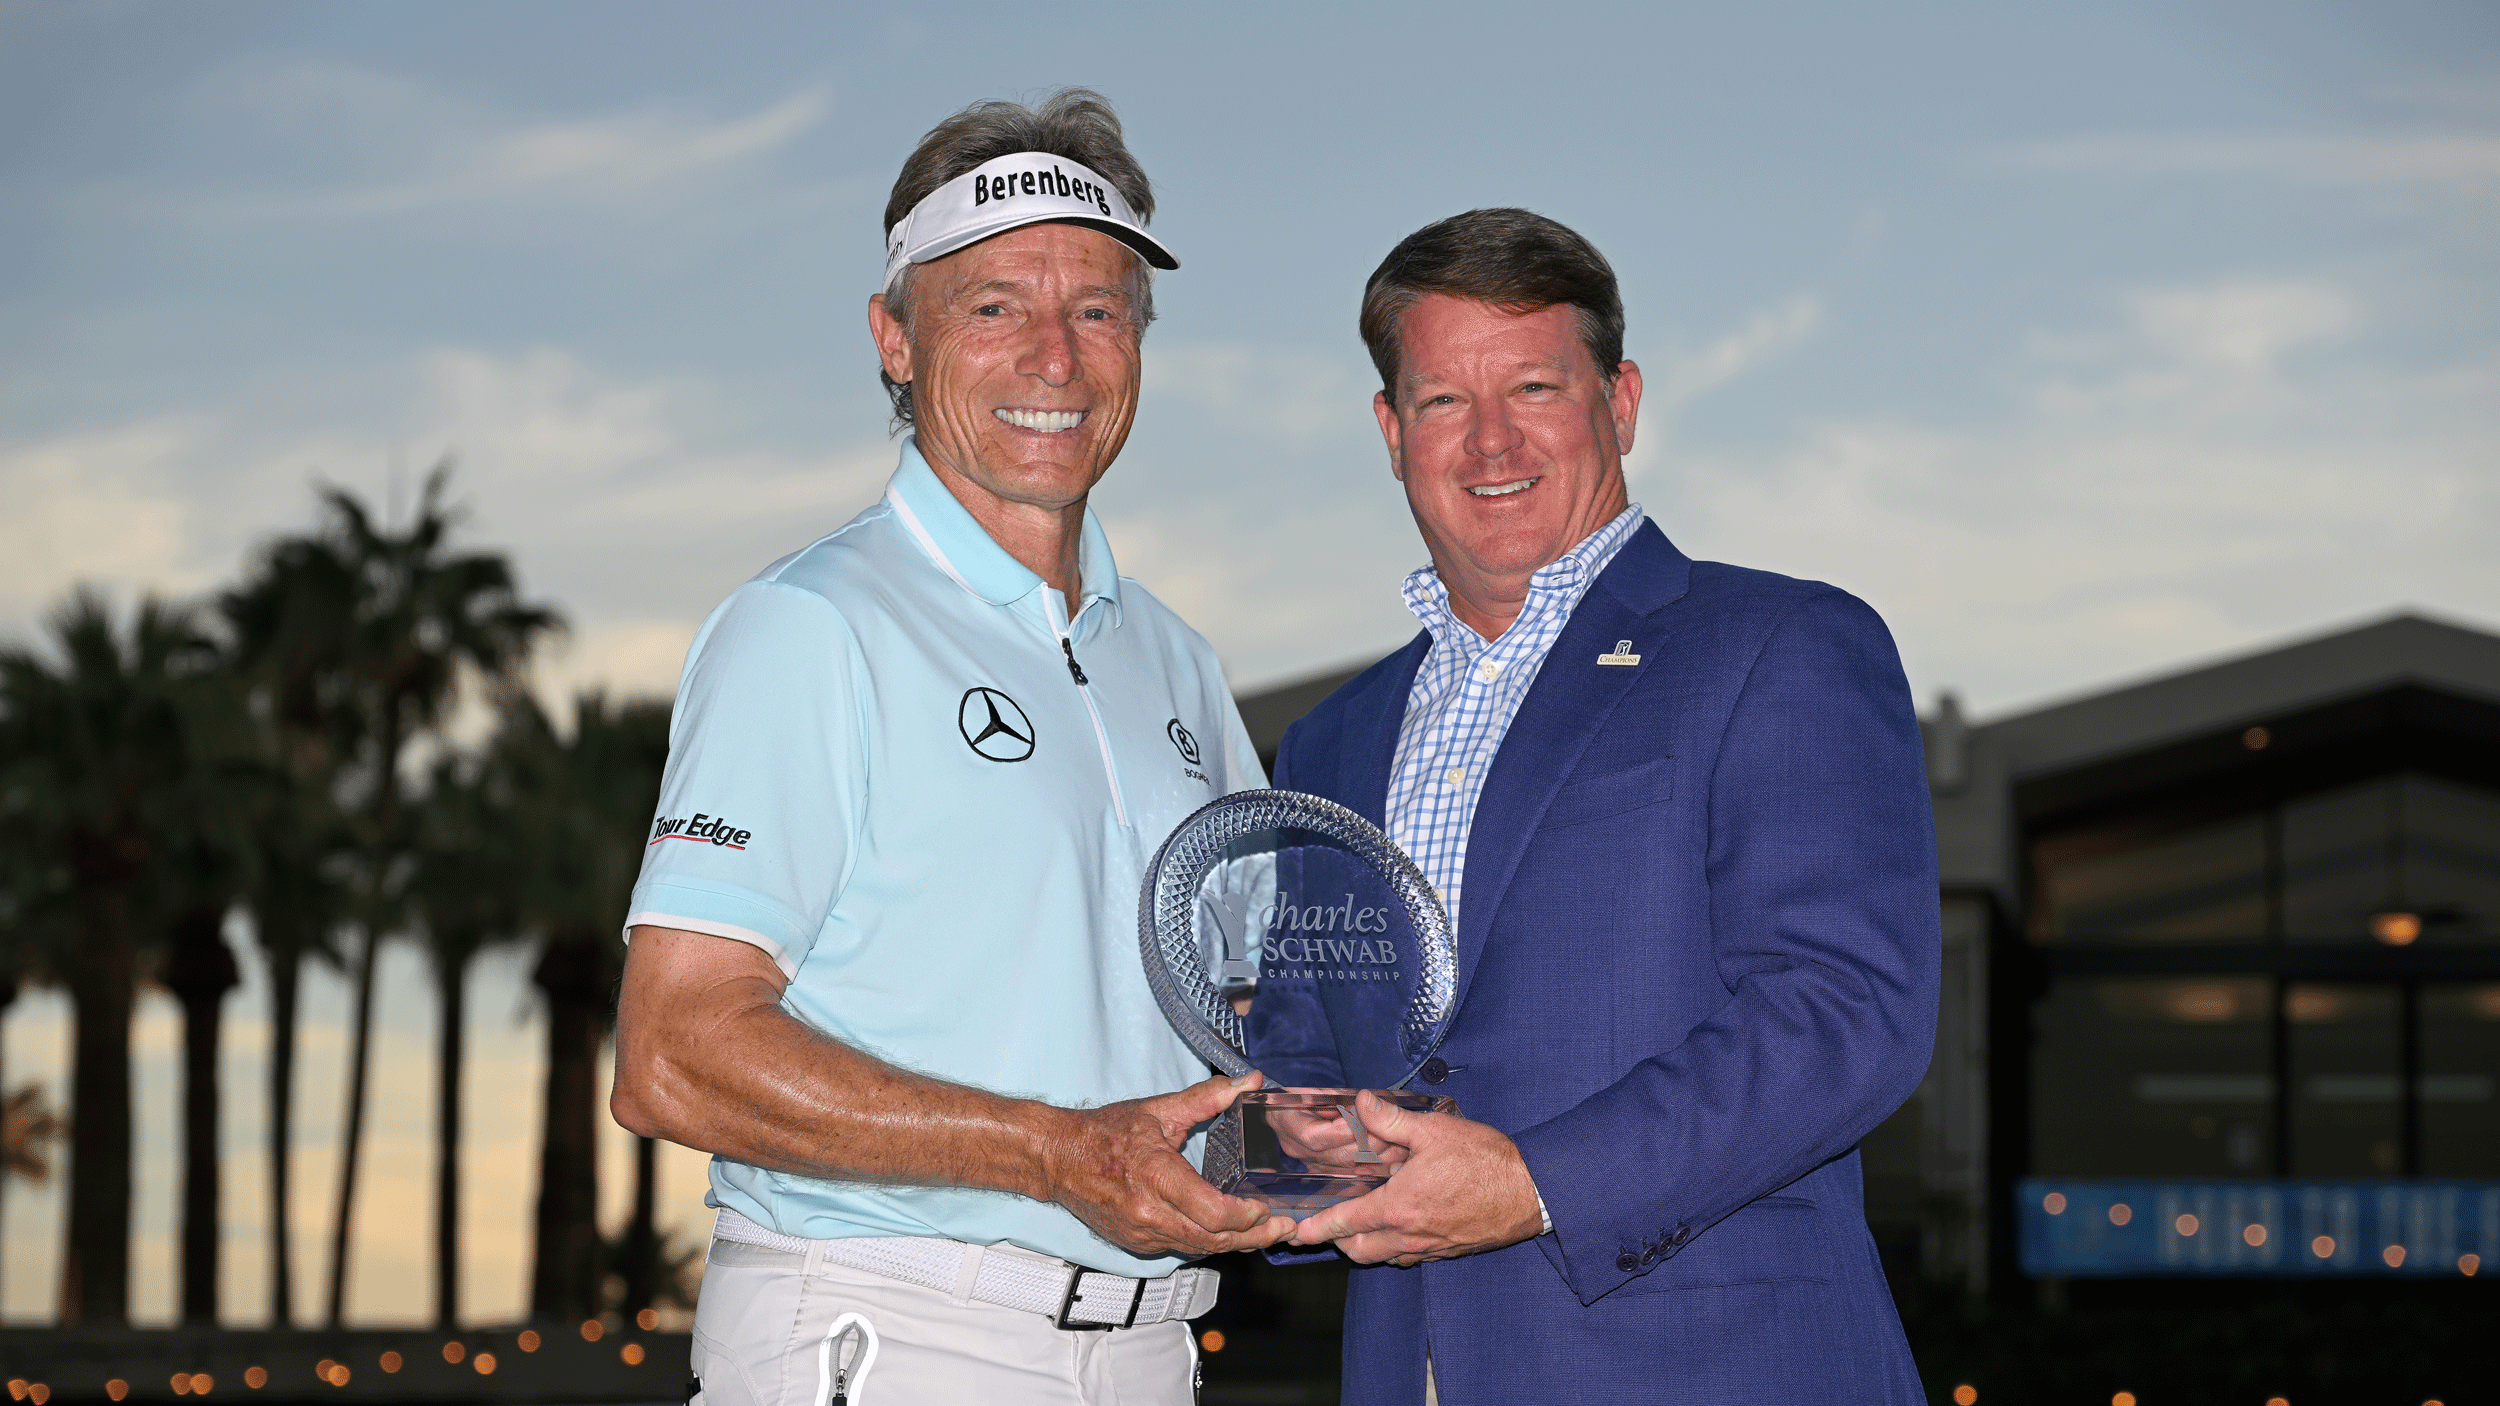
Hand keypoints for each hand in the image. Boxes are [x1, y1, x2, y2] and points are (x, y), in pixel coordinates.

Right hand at [1044, 1071, 1297, 1258]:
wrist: (1058, 1158)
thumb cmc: (1105, 1132)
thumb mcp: (1158, 1109)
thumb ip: (1207, 1098)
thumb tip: (1249, 1080)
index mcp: (1157, 1176)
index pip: (1214, 1213)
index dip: (1246, 1217)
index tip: (1268, 1208)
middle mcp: (1149, 1213)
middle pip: (1213, 1240)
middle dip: (1254, 1238)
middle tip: (1285, 1231)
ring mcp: (1141, 1233)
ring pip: (1199, 1248)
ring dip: (1234, 1245)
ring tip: (1267, 1235)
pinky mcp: (1136, 1243)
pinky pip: (1181, 1248)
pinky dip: (1208, 1243)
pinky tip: (1229, 1236)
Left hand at [1287, 1090, 1544, 1265]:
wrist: (1533, 1192)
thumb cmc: (1487, 1161)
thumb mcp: (1435, 1131)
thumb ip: (1391, 1121)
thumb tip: (1360, 1103)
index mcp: (1400, 1206)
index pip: (1346, 1222)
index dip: (1318, 1228)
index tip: (1297, 1233)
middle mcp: (1411, 1235)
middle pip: (1359, 1250)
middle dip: (1340, 1239)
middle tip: (1331, 1221)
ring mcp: (1431, 1247)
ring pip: (1385, 1256)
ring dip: (1368, 1244)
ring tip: (1364, 1221)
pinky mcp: (1450, 1251)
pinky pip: (1411, 1256)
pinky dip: (1396, 1246)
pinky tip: (1402, 1223)